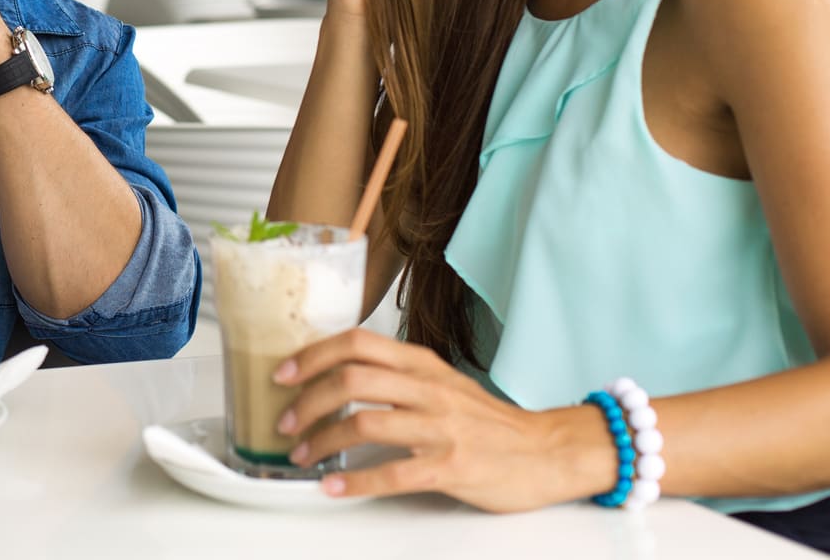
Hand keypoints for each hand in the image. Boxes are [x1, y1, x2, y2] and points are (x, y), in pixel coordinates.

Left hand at [274, 327, 607, 511]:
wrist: (547, 451)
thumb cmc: (488, 421)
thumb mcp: (441, 382)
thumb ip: (396, 375)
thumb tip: (338, 376)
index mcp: (421, 363)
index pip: (355, 343)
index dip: (311, 355)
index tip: (283, 374)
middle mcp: (428, 388)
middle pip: (351, 379)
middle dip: (307, 400)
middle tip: (286, 421)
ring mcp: (440, 427)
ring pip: (364, 423)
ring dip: (322, 440)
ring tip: (302, 454)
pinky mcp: (451, 466)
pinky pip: (393, 472)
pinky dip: (356, 480)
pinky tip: (334, 486)